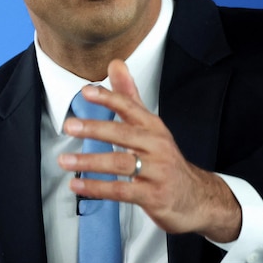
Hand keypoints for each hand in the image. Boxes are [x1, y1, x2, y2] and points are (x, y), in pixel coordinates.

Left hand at [57, 59, 241, 242]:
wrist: (196, 197)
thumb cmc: (165, 158)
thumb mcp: (150, 126)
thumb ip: (129, 96)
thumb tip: (116, 65)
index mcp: (153, 127)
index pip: (130, 107)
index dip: (108, 98)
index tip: (87, 92)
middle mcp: (156, 146)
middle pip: (124, 134)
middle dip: (94, 128)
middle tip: (70, 126)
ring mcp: (156, 171)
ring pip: (120, 163)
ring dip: (90, 162)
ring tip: (66, 160)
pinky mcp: (153, 195)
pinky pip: (121, 191)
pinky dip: (97, 188)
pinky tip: (78, 184)